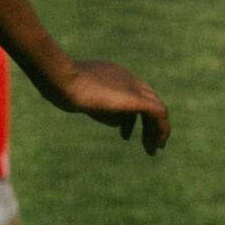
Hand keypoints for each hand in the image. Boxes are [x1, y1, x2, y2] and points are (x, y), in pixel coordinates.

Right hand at [55, 59, 169, 153]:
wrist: (67, 82)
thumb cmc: (63, 89)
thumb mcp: (78, 98)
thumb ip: (90, 105)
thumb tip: (101, 120)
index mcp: (113, 74)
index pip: (131, 92)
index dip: (130, 114)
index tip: (124, 132)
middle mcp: (128, 79)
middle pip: (148, 100)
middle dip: (149, 123)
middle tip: (149, 144)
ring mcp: (133, 88)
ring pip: (156, 108)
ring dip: (157, 130)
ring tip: (153, 149)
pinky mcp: (136, 99)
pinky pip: (159, 114)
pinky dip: (161, 129)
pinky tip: (156, 144)